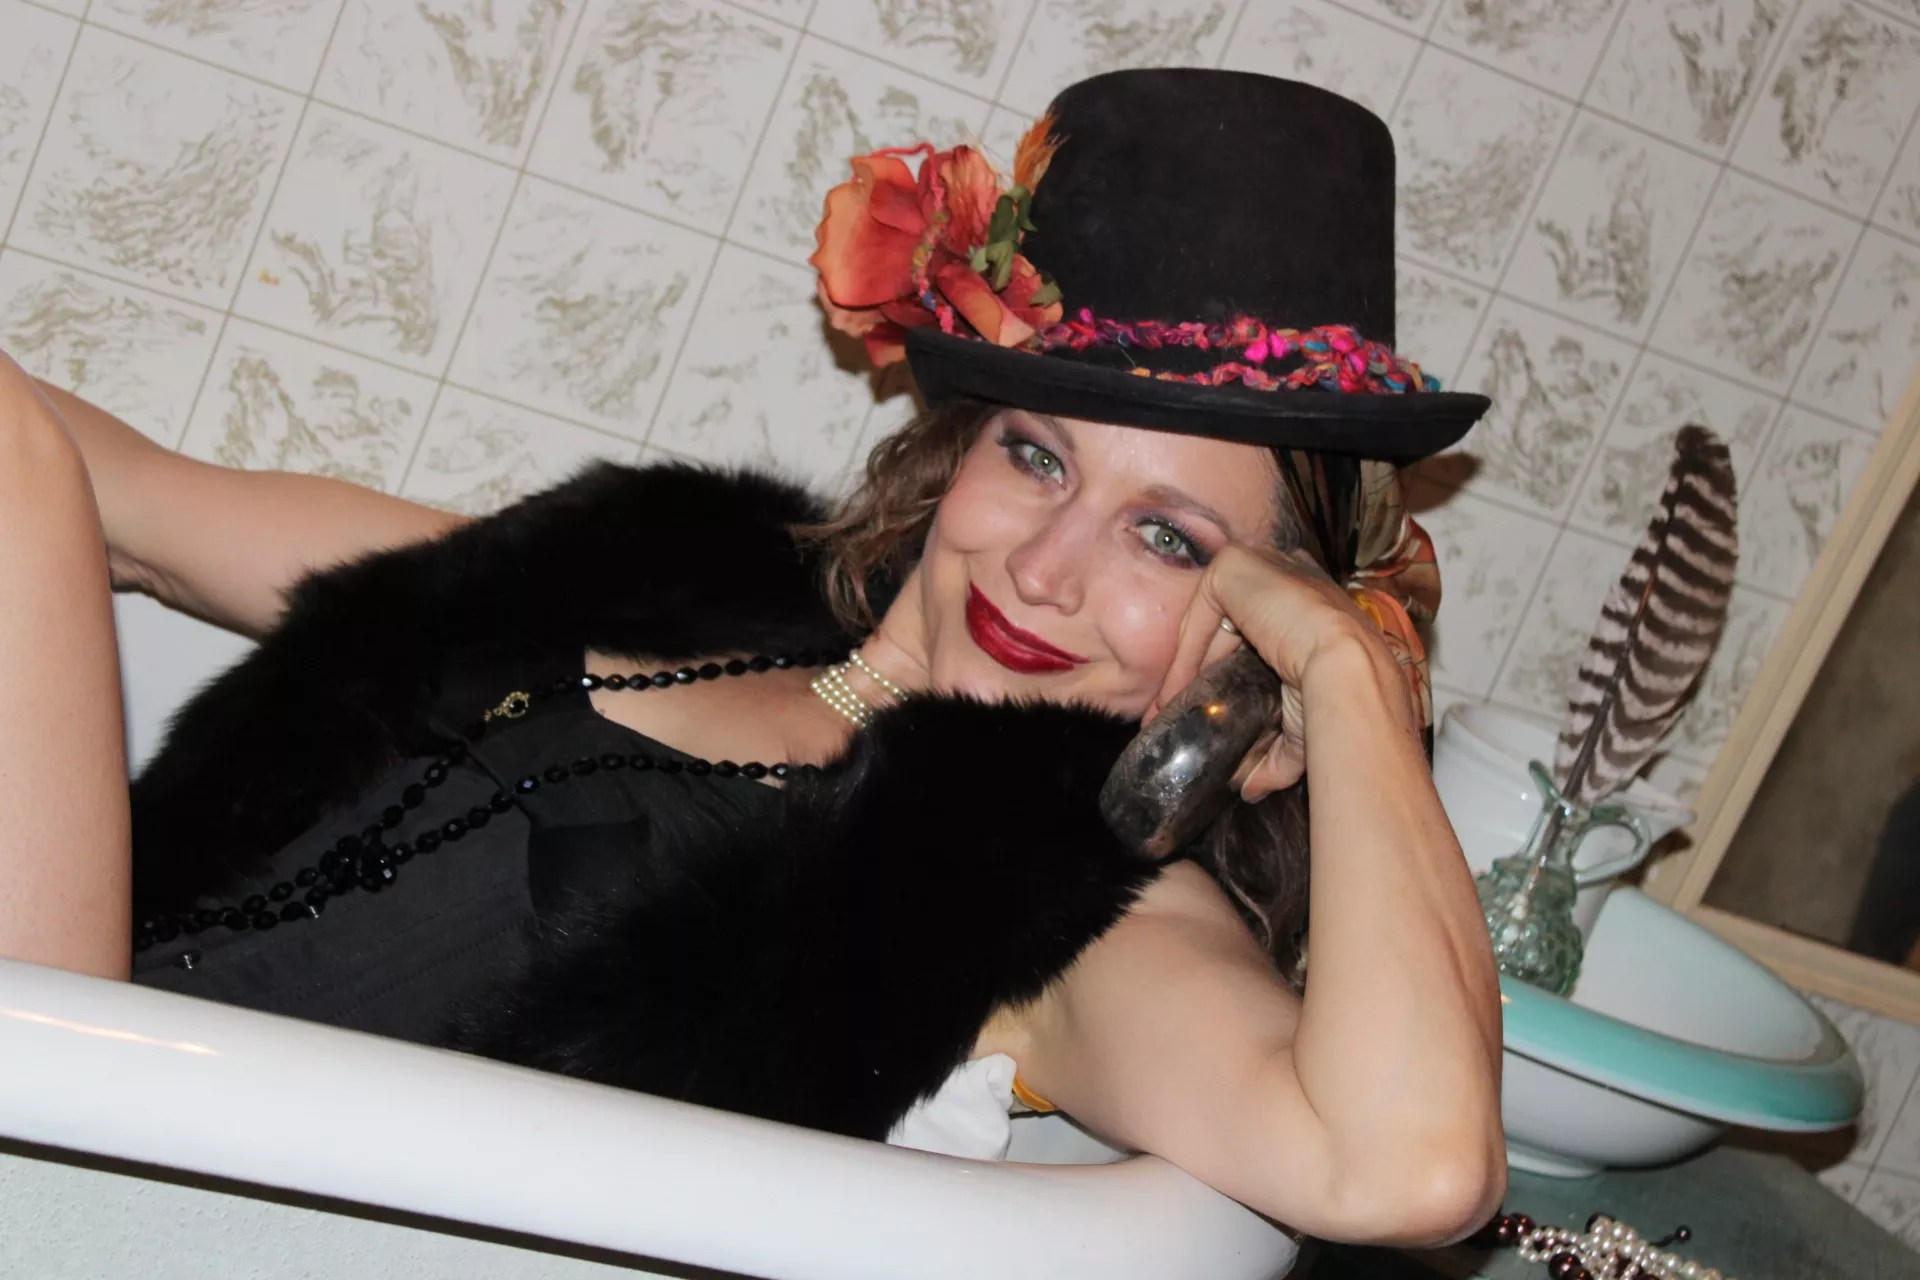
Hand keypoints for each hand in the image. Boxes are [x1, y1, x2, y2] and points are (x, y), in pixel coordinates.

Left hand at [1149, 544, 1406, 799]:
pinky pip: (1201, 613)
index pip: (1263, 626)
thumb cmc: (1342, 695)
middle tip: (1178, 711)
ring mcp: (1265, 565)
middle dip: (1200, 670)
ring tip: (1168, 709)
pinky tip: (1175, 690)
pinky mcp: (1236, 565)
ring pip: (1213, 620)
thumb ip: (1277, 752)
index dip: (1229, 668)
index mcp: (1315, 603)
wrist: (1349, 672)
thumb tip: (1252, 789)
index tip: (1210, 707)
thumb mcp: (1303, 721)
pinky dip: (1187, 653)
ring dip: (1187, 667)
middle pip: (1233, 623)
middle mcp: (1292, 576)